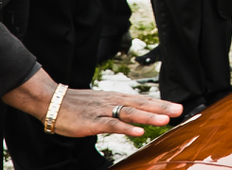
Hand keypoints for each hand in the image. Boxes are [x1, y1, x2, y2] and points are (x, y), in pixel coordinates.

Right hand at [2, 70, 179, 137]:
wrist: (52, 101)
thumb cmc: (77, 105)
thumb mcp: (101, 105)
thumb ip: (117, 110)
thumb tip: (134, 117)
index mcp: (116, 98)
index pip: (142, 100)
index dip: (160, 103)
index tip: (177, 107)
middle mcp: (112, 101)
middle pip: (140, 104)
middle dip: (161, 107)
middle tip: (179, 110)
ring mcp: (103, 111)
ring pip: (129, 114)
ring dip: (148, 117)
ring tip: (165, 120)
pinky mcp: (93, 122)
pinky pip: (112, 125)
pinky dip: (126, 128)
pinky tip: (138, 132)